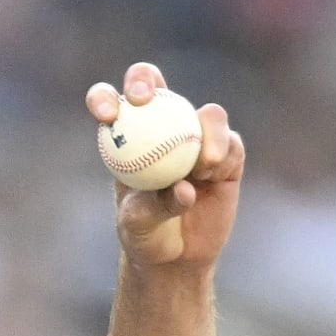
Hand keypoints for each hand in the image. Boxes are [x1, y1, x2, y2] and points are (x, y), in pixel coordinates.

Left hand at [86, 62, 244, 269]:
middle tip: (144, 99)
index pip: (112, 104)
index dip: (105, 97)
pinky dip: (222, 155)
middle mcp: (162, 127)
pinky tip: (213, 173)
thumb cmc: (146, 235)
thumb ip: (156, 206)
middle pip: (153, 85)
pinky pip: (230, 143)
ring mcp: (197, 137)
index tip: (107, 115)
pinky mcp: (228, 154)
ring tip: (201, 167)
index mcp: (127, 138)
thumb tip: (184, 187)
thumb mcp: (139, 225)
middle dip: (144, 79)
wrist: (177, 256)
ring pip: (206, 113)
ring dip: (205, 132)